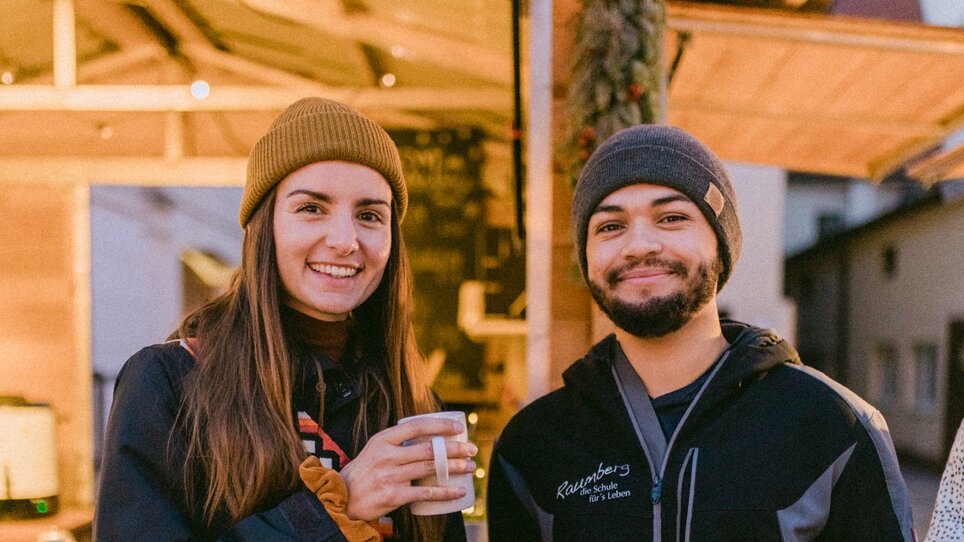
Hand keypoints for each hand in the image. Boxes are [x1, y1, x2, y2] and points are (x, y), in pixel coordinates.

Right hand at [338, 417, 477, 520]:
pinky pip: (426, 493)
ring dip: (455, 468)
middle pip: (429, 449)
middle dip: (455, 448)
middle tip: (472, 450)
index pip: (417, 426)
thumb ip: (396, 443)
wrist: (341, 498)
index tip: (459, 429)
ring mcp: (390, 476)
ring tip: (470, 467)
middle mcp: (387, 455)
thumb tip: (427, 437)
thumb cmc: (362, 473)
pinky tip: (459, 491)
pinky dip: (445, 492)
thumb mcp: (374, 449)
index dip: (441, 425)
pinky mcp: (393, 496)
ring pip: (431, 469)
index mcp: (383, 439)